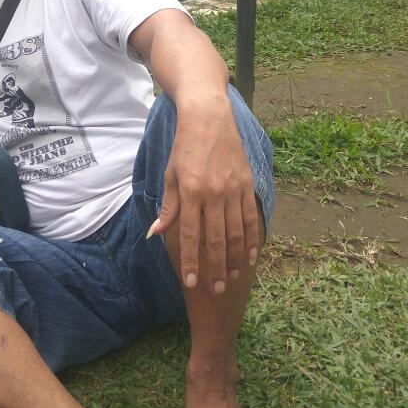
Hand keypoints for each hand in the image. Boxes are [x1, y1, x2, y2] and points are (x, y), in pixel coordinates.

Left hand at [149, 105, 259, 292]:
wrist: (208, 117)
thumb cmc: (185, 146)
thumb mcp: (170, 175)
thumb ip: (168, 207)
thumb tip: (155, 234)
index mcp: (191, 191)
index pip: (192, 235)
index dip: (192, 262)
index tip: (191, 283)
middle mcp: (214, 193)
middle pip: (216, 240)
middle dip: (215, 268)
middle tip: (215, 290)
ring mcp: (233, 189)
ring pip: (236, 232)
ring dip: (234, 259)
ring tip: (231, 279)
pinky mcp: (247, 184)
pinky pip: (251, 217)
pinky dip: (252, 238)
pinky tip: (251, 256)